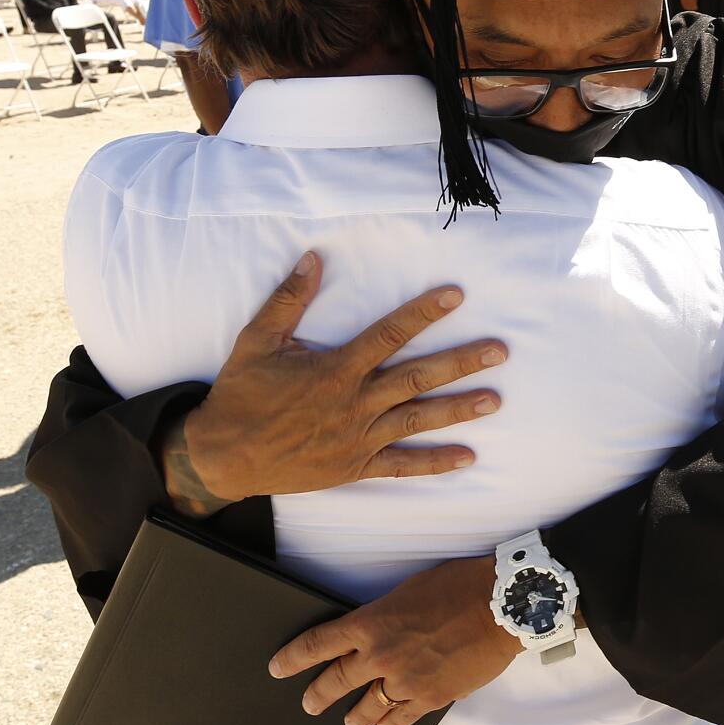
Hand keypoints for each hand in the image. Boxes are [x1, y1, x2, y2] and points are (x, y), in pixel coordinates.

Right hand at [163, 251, 505, 517]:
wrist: (225, 456)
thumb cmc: (241, 394)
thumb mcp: (257, 339)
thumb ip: (288, 299)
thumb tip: (313, 258)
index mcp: (335, 369)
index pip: (389, 334)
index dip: (423, 312)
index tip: (456, 296)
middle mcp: (354, 403)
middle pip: (418, 378)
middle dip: (461, 362)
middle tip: (499, 350)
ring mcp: (358, 438)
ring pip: (418, 421)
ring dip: (458, 409)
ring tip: (495, 399)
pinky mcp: (355, 466)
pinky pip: (402, 466)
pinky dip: (435, 464)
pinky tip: (467, 457)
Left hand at [269, 555, 520, 724]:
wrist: (500, 606)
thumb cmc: (457, 586)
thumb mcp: (407, 591)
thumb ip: (385, 616)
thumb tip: (378, 631)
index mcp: (369, 623)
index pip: (318, 644)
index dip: (293, 658)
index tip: (277, 668)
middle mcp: (380, 656)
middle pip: (336, 681)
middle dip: (318, 694)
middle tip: (308, 704)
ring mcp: (405, 681)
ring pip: (369, 706)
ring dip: (355, 716)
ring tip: (349, 723)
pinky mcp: (432, 697)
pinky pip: (402, 717)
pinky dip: (390, 723)